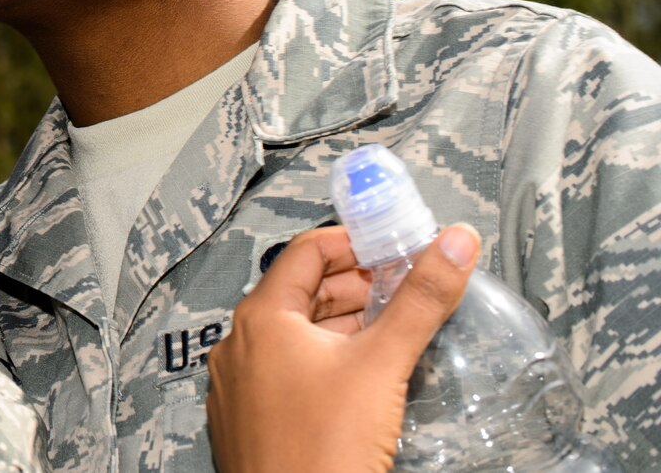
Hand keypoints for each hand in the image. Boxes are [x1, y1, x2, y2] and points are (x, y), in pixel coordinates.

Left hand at [207, 223, 478, 472]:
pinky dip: (324, 360)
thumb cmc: (324, 450)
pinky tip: (361, 377)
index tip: (396, 249)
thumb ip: (421, 300)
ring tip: (392, 328)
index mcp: (260, 318)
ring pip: (296, 335)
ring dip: (344, 324)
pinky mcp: (251, 419)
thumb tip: (454, 243)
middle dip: (357, 285)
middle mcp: (240, 345)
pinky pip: (287, 372)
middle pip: (302, 291)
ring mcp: (241, 385)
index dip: (355, 244)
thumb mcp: (382, 364)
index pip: (306, 252)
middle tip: (405, 288)